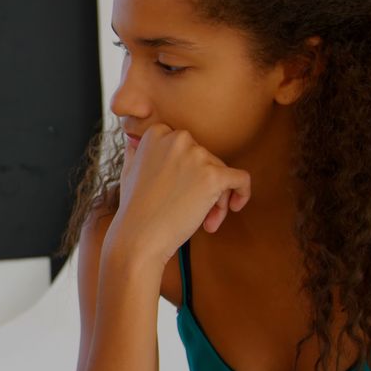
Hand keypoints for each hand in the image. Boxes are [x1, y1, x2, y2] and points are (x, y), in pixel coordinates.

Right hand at [106, 125, 250, 264]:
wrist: (138, 236)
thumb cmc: (134, 210)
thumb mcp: (128, 171)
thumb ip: (138, 152)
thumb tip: (136, 141)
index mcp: (157, 134)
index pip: (186, 146)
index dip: (186, 169)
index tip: (181, 188)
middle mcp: (178, 139)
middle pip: (206, 159)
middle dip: (203, 184)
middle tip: (194, 212)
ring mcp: (197, 156)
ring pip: (221, 172)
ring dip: (216, 198)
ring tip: (205, 223)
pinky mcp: (213, 176)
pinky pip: (241, 179)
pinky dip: (242, 192)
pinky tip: (235, 206)